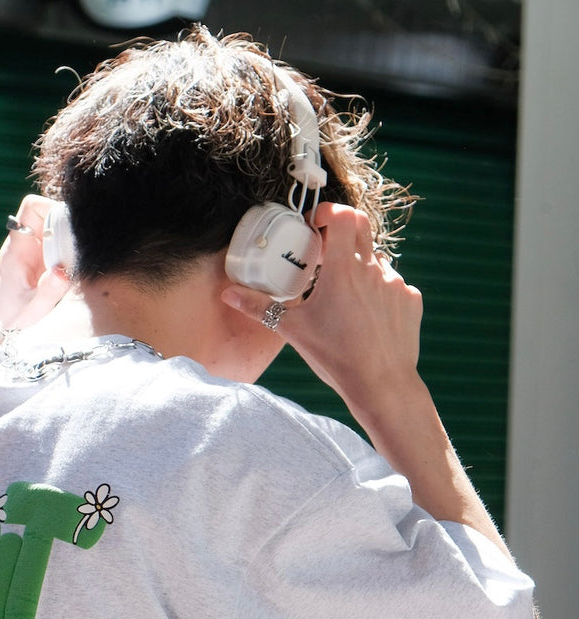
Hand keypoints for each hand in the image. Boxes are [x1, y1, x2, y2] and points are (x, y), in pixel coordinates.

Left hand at [0, 194, 70, 329]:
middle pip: (47, 216)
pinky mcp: (39, 268)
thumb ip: (48, 292)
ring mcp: (31, 257)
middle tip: (76, 252)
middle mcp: (22, 249)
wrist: (3, 340)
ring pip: (53, 232)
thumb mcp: (33, 312)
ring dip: (68, 243)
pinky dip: (68, 255)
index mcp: (16, 252)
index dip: (51, 207)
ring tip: (74, 265)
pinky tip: (71, 274)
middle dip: (65, 228)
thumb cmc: (15, 328)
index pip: (31, 208)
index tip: (69, 228)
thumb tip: (62, 272)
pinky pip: (56, 249)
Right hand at [222, 203, 423, 423]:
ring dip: (359, 268)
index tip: (316, 224)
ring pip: (376, 261)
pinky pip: (393, 285)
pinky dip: (378, 292)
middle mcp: (374, 269)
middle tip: (325, 254)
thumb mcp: (293, 331)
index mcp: (343, 270)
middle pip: (361, 228)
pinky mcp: (411, 300)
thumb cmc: (336, 357)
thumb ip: (259, 307)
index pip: (343, 215)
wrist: (381, 385)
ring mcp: (396, 283)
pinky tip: (366, 317)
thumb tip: (229, 293)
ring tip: (344, 297)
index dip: (328, 212)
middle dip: (342, 233)